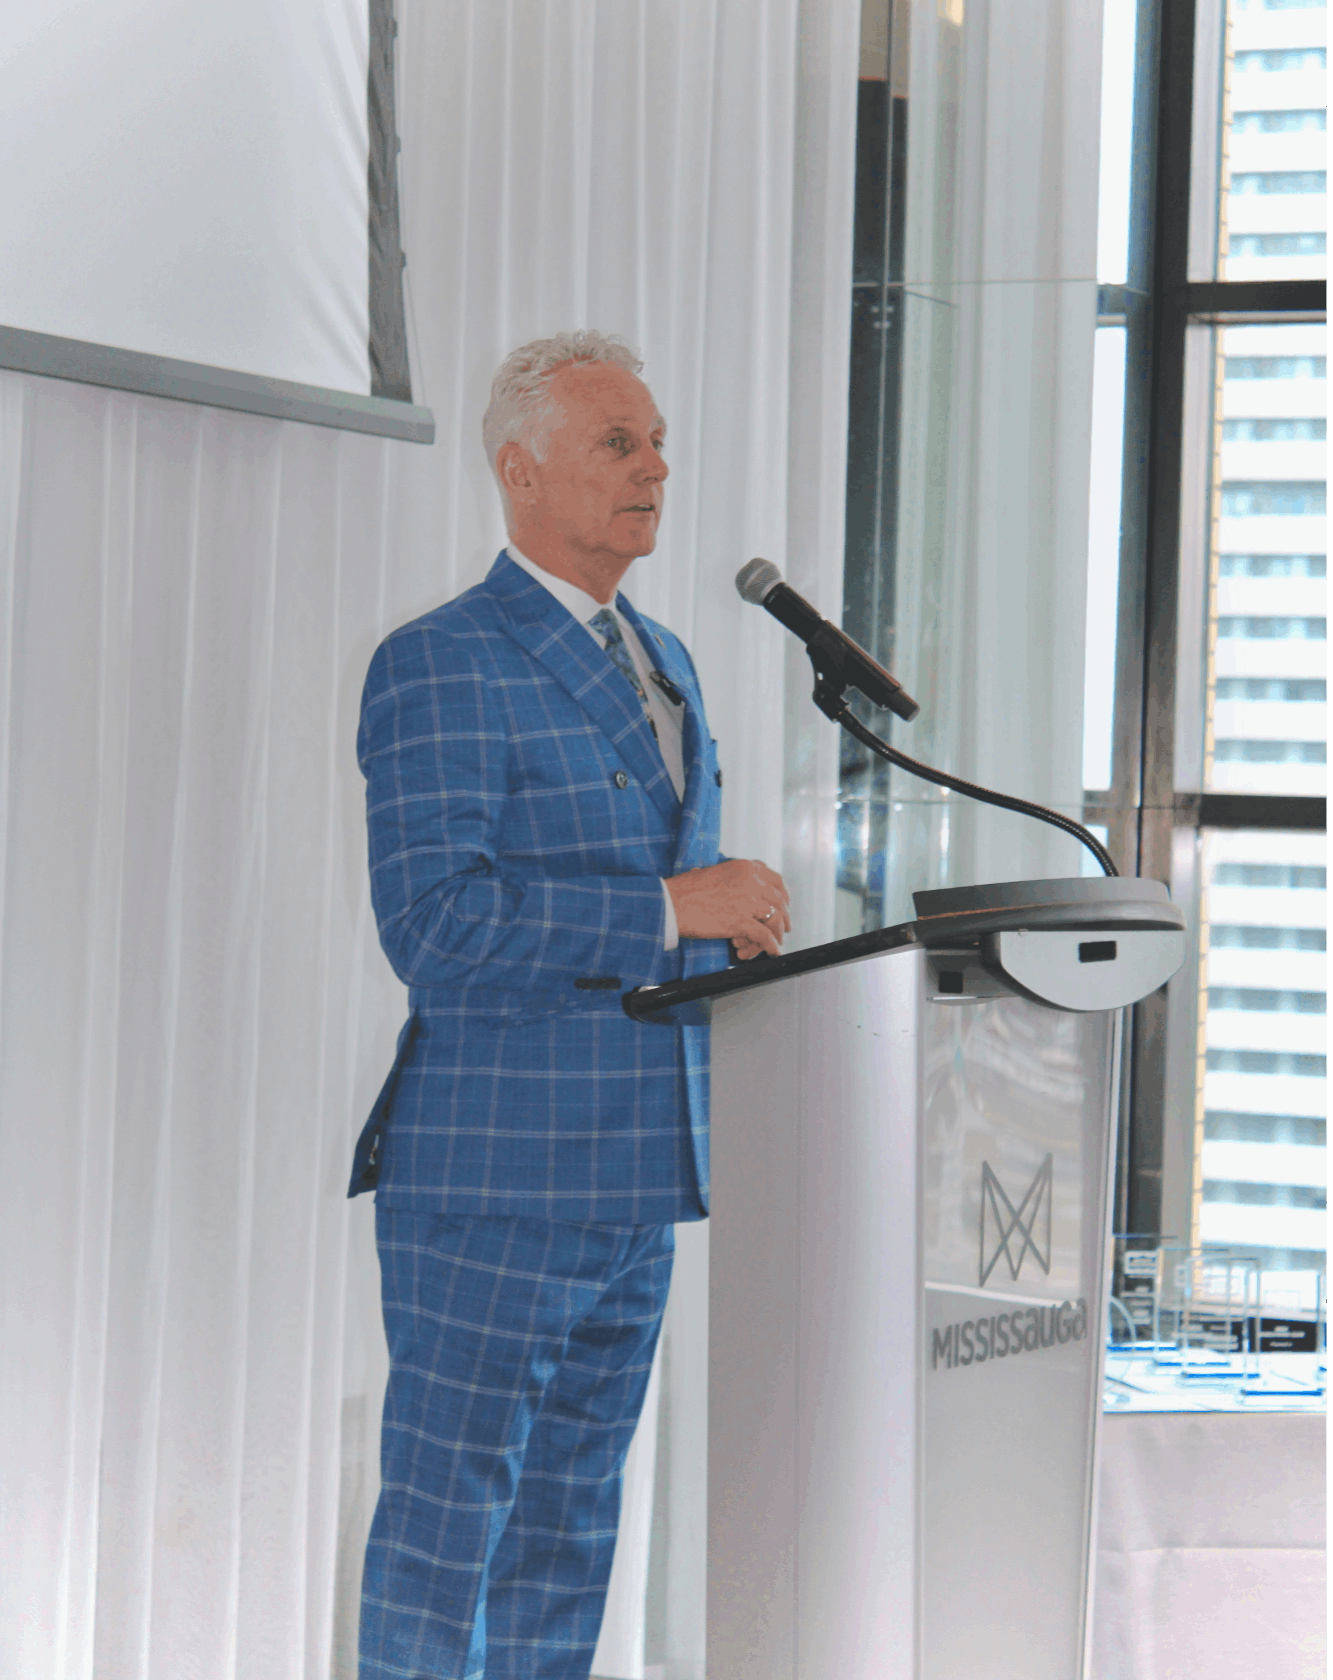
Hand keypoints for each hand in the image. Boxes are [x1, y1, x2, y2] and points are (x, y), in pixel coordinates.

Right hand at [666, 858, 791, 958]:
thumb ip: (734, 879)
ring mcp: (747, 901)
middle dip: (785, 916)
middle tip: (785, 927)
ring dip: (776, 933)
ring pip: (774, 919)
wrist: (671, 902)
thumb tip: (745, 892)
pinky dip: (771, 946)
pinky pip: (764, 936)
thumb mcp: (714, 872)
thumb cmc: (685, 890)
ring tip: (776, 942)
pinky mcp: (740, 921)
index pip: (775, 880)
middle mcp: (750, 881)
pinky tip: (773, 951)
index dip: (784, 895)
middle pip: (779, 900)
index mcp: (745, 868)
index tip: (784, 904)